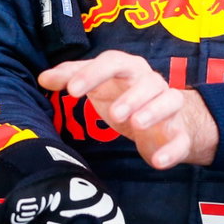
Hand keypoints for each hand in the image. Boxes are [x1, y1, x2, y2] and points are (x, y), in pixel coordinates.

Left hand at [39, 49, 217, 168]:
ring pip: (170, 101)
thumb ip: (72, 78)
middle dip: (131, 96)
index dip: (92, 73)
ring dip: (154, 111)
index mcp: (130, 68)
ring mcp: (169, 107)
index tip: (72, 91)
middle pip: (147, 81)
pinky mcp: (178, 133)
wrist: (164, 119)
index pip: (113, 62)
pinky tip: (158, 161)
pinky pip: (180, 139)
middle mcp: (152, 83)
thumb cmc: (124, 95)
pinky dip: (172, 149)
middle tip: (113, 114)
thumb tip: (43, 78)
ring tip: (136, 125)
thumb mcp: (98, 84)